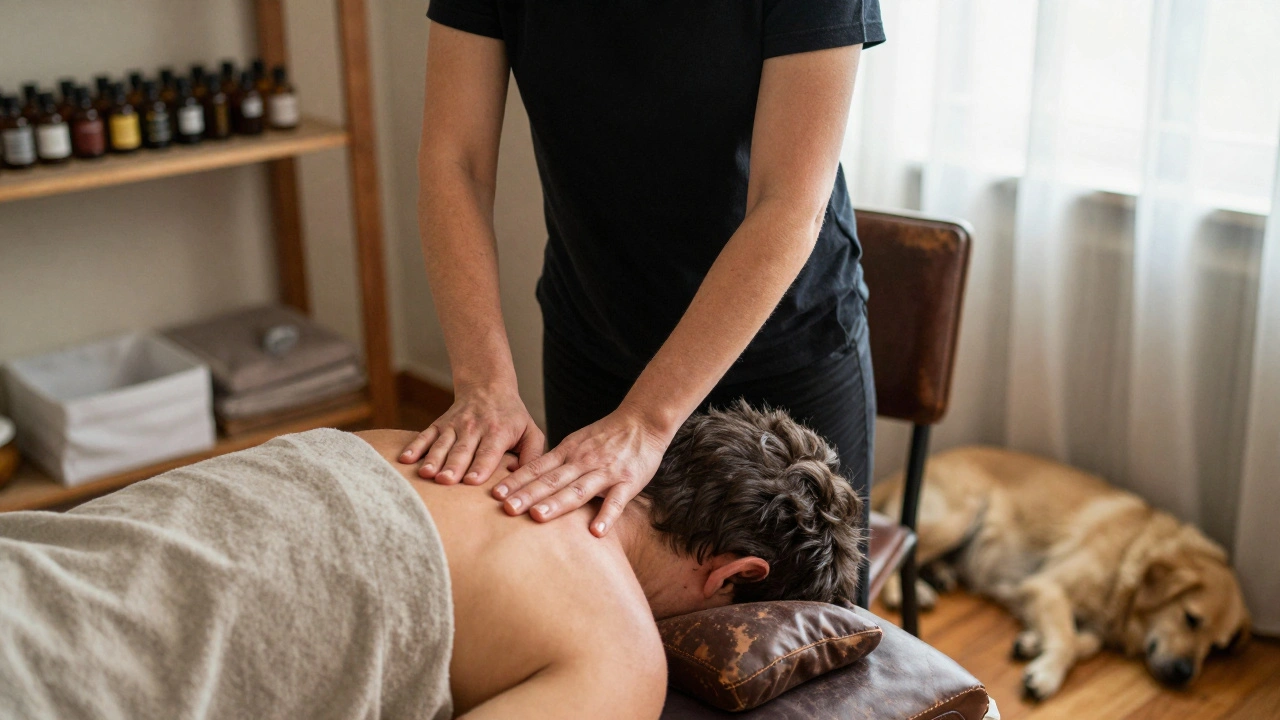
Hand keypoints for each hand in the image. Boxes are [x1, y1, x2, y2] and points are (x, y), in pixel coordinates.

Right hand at [399, 383, 544, 484]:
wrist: (488, 387)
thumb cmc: (512, 417)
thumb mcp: (531, 432)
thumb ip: (532, 455)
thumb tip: (525, 478)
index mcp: (498, 432)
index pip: (488, 452)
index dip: (480, 467)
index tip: (471, 481)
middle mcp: (474, 428)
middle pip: (462, 450)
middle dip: (453, 466)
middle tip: (445, 481)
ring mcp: (454, 426)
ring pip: (442, 444)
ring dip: (433, 459)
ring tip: (425, 474)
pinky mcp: (439, 424)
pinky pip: (425, 435)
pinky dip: (415, 447)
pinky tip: (405, 460)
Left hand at [492, 407, 671, 536]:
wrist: (644, 421)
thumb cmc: (607, 436)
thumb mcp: (576, 442)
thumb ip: (556, 462)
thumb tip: (526, 480)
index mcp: (568, 452)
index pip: (537, 468)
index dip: (517, 481)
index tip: (496, 494)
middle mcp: (583, 461)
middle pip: (552, 480)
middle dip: (528, 495)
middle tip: (507, 509)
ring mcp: (606, 471)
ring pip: (579, 489)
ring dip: (558, 503)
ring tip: (538, 517)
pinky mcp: (629, 481)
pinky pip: (617, 501)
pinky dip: (607, 515)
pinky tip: (596, 532)